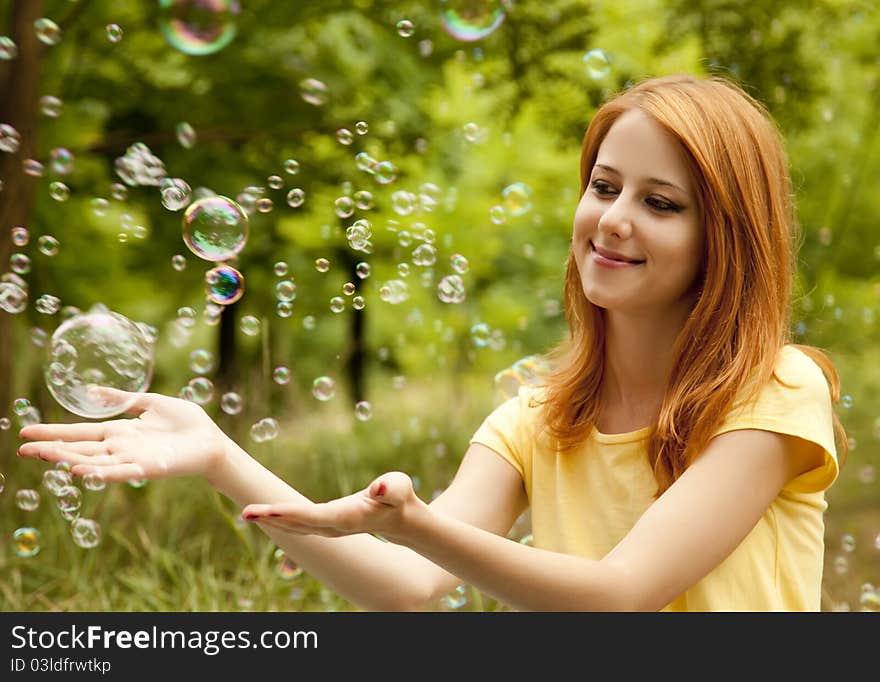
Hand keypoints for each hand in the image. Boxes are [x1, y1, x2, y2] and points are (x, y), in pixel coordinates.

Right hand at [17, 388, 229, 482]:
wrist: (211, 440)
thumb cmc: (186, 422)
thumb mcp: (150, 403)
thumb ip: (122, 399)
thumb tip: (91, 391)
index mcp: (120, 432)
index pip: (80, 433)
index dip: (54, 432)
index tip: (26, 433)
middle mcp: (121, 448)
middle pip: (80, 450)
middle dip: (52, 450)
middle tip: (23, 451)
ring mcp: (132, 460)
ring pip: (94, 462)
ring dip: (69, 461)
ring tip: (45, 457)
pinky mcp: (148, 468)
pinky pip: (120, 472)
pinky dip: (100, 472)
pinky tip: (80, 472)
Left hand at [241, 471, 425, 542]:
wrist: (402, 520)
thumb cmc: (399, 498)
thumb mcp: (400, 487)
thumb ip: (392, 488)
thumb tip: (379, 487)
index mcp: (348, 518)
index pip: (315, 517)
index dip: (292, 514)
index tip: (269, 511)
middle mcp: (334, 527)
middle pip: (297, 524)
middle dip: (271, 519)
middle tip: (245, 512)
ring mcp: (328, 529)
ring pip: (294, 527)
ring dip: (270, 520)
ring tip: (247, 513)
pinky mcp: (326, 525)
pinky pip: (297, 525)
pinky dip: (280, 520)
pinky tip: (265, 515)